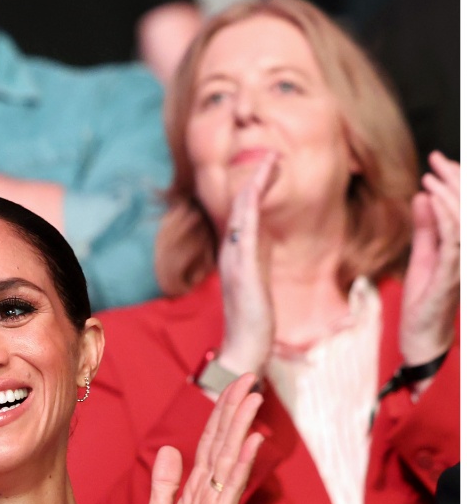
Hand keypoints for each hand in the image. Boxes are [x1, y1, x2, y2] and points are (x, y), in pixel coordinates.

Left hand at [127, 376, 264, 503]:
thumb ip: (165, 484)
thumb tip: (171, 450)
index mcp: (194, 492)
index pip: (210, 445)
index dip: (220, 415)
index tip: (233, 386)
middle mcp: (209, 497)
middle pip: (223, 445)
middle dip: (234, 412)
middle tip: (249, 379)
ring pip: (229, 461)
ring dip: (241, 429)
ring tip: (253, 399)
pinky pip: (227, 492)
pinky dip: (238, 467)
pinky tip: (249, 443)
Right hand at [214, 156, 276, 376]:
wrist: (244, 348)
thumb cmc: (253, 323)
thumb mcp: (258, 288)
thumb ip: (258, 268)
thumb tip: (265, 252)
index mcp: (238, 257)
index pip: (247, 217)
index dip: (257, 192)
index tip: (271, 170)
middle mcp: (232, 255)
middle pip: (242, 209)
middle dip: (256, 180)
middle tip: (272, 156)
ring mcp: (235, 261)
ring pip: (242, 215)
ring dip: (253, 187)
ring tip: (268, 163)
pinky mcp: (242, 270)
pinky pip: (244, 233)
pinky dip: (248, 210)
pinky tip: (254, 193)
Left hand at [400, 152, 460, 366]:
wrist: (421, 335)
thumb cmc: (425, 297)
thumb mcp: (423, 254)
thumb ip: (425, 227)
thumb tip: (422, 195)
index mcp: (464, 246)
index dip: (458, 182)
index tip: (439, 161)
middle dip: (456, 179)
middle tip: (436, 159)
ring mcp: (463, 263)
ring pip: (464, 220)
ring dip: (448, 194)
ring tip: (431, 176)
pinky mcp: (451, 274)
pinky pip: (452, 240)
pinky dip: (443, 216)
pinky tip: (430, 199)